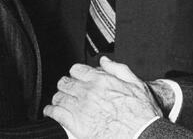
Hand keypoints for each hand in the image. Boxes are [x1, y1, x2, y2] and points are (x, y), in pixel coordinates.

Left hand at [43, 57, 161, 137]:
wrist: (141, 134)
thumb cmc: (141, 113)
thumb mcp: (136, 83)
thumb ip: (118, 69)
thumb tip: (105, 61)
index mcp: (101, 80)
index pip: (77, 70)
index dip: (76, 73)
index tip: (76, 77)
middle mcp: (88, 91)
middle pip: (65, 82)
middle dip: (65, 85)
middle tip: (66, 89)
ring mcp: (80, 107)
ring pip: (59, 97)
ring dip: (58, 98)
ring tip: (59, 101)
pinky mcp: (75, 124)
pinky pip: (55, 114)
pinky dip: (50, 112)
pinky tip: (51, 112)